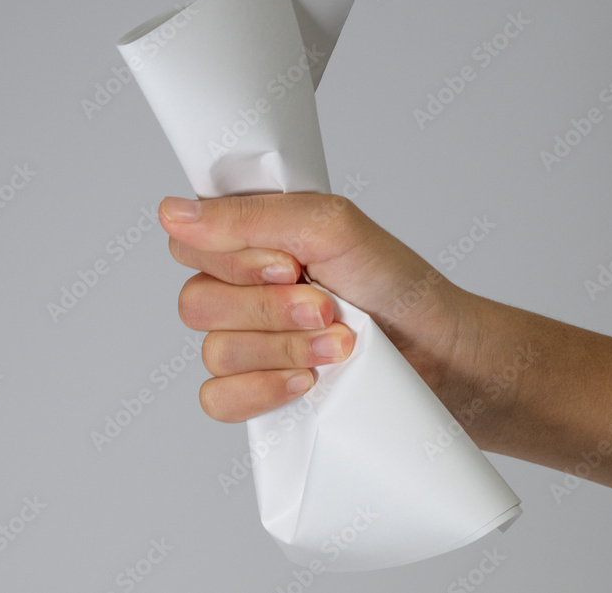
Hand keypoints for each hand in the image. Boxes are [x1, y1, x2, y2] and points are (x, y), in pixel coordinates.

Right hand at [159, 194, 484, 432]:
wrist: (438, 352)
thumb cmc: (391, 281)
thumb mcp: (330, 226)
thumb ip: (249, 215)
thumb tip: (172, 213)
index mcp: (246, 241)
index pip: (187, 244)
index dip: (233, 262)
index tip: (288, 265)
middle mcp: (237, 290)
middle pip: (196, 304)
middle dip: (269, 311)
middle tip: (325, 306)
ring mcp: (244, 344)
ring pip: (213, 352)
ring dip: (283, 349)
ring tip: (337, 344)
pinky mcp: (254, 391)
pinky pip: (217, 399)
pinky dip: (263, 391)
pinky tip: (306, 383)